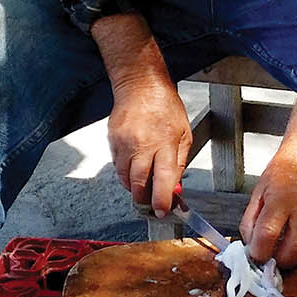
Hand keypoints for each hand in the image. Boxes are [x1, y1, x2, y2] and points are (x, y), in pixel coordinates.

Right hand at [106, 76, 192, 216]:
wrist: (140, 85)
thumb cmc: (165, 106)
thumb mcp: (184, 134)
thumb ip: (179, 164)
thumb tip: (175, 188)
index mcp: (164, 142)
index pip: (163, 179)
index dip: (162, 200)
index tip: (163, 211)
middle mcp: (142, 144)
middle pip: (139, 184)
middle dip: (145, 199)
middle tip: (152, 203)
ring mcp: (124, 143)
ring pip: (125, 178)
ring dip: (135, 187)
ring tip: (145, 183)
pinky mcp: (112, 141)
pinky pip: (117, 166)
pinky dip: (126, 172)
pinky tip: (135, 165)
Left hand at [239, 136, 296, 268]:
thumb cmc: (284, 171)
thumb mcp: (259, 191)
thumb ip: (250, 220)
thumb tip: (249, 245)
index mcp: (280, 199)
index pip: (267, 236)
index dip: (258, 252)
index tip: (255, 255)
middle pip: (292, 251)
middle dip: (278, 261)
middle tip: (270, 257)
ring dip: (293, 259)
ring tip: (282, 251)